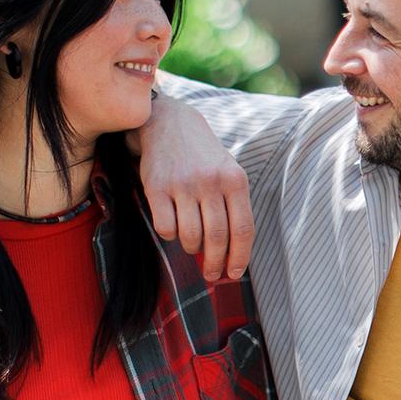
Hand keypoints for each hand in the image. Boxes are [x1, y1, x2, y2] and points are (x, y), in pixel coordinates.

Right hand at [134, 96, 253, 279]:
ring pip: (191, 236)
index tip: (234, 274)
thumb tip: (232, 255)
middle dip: (214, 263)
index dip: (240, 257)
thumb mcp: (228, 173)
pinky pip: (166, 228)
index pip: (243, 229)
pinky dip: (170, 235)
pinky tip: (173, 226)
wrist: (170, 124)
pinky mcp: (157, 187)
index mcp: (235, 180)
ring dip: (192, 248)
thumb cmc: (204, 157)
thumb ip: (234, 208)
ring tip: (192, 244)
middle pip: (217, 238)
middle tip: (211, 274)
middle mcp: (211, 182)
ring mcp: (183, 184)